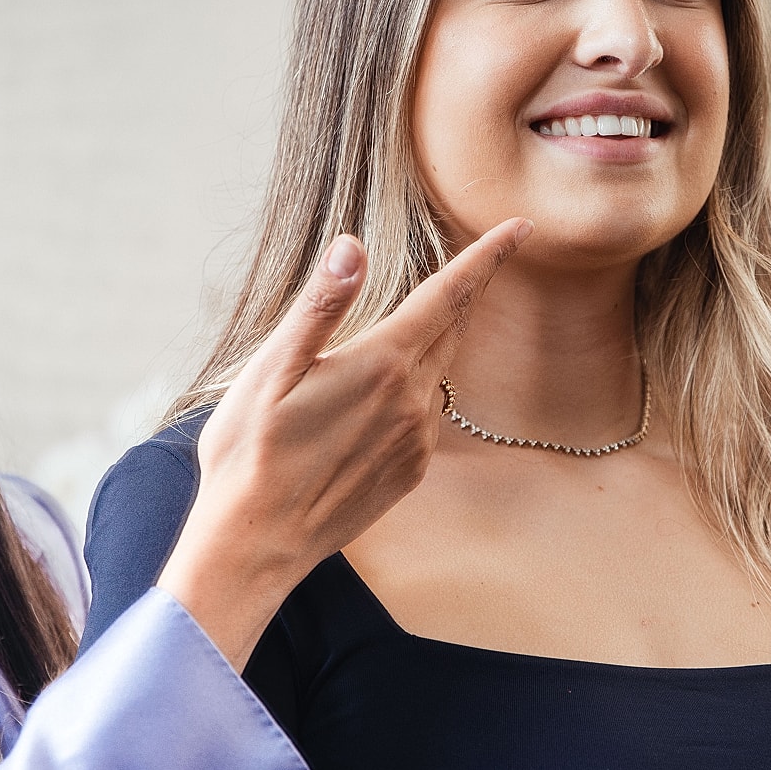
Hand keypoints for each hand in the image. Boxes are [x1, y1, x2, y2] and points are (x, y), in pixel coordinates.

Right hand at [156, 218, 532, 668]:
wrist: (256, 543)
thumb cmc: (250, 453)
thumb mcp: (271, 369)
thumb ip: (320, 305)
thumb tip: (354, 247)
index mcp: (382, 364)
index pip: (448, 295)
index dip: (486, 257)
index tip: (520, 226)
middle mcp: (412, 401)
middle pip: (453, 328)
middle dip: (467, 289)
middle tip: (484, 254)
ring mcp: (414, 440)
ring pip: (441, 370)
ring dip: (441, 337)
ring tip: (429, 313)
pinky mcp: (408, 471)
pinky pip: (427, 413)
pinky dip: (420, 385)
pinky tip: (391, 386)